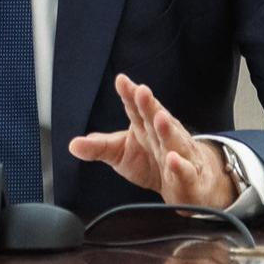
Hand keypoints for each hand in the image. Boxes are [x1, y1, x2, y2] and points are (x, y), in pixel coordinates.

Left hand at [68, 73, 236, 209]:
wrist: (187, 183)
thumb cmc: (151, 161)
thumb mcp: (120, 154)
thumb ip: (99, 147)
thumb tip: (72, 145)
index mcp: (145, 126)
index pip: (136, 108)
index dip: (129, 94)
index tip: (121, 80)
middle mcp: (163, 135)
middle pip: (156, 117)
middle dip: (149, 104)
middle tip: (142, 91)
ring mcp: (179, 153)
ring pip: (174, 139)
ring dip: (167, 128)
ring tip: (159, 118)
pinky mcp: (190, 176)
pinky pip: (186, 170)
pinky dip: (180, 166)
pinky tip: (173, 160)